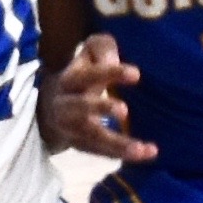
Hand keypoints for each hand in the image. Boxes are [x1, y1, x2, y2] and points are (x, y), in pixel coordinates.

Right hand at [41, 33, 152, 161]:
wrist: (54, 107)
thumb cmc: (83, 74)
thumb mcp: (90, 53)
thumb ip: (102, 49)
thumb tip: (113, 60)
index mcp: (69, 80)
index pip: (88, 75)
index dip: (110, 74)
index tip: (136, 75)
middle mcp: (65, 105)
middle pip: (80, 107)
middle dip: (101, 108)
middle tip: (124, 111)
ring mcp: (71, 129)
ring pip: (92, 137)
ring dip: (117, 143)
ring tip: (142, 148)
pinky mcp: (80, 145)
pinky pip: (100, 152)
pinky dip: (122, 153)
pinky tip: (148, 152)